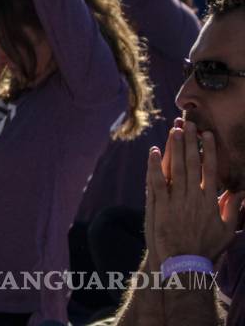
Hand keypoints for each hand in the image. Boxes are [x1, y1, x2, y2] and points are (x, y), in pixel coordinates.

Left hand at [148, 122, 244, 260]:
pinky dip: (154, 166)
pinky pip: (156, 182)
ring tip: (174, 131)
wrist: (184, 263)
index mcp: (210, 201)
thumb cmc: (207, 247)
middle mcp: (193, 197)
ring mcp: (175, 201)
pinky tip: (153, 151)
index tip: (208, 136)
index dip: (209, 151)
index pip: (210, 170)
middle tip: (189, 124)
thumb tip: (241, 192)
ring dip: (174, 149)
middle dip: (191, 143)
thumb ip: (233, 209)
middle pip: (192, 165)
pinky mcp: (159, 206)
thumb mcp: (227, 230)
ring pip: (175, 169)